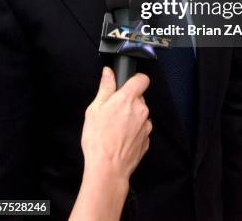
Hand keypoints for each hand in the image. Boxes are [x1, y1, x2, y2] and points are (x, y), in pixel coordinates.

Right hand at [81, 67, 151, 181]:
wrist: (108, 169)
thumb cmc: (98, 140)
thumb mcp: (94, 110)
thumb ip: (105, 88)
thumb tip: (108, 72)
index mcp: (128, 99)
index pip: (142, 79)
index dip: (135, 79)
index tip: (128, 83)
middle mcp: (141, 110)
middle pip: (139, 97)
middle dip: (128, 101)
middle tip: (113, 111)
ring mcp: (146, 126)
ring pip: (140, 114)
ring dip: (132, 117)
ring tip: (116, 128)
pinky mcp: (147, 140)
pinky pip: (141, 129)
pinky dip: (134, 131)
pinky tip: (121, 138)